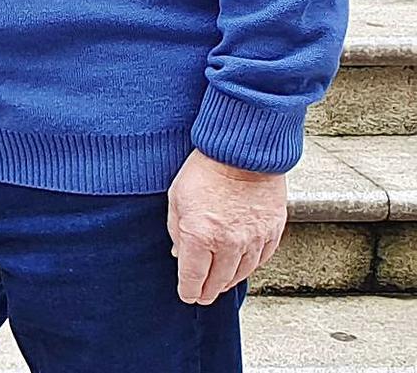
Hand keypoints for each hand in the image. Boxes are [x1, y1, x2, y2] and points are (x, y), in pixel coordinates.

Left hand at [167, 148, 287, 304]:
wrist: (242, 152)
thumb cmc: (204, 170)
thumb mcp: (176, 198)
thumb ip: (176, 230)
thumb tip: (179, 253)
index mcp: (200, 236)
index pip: (193, 278)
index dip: (189, 291)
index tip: (187, 295)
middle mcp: (229, 244)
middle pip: (218, 282)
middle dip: (207, 292)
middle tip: (202, 295)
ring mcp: (253, 240)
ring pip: (241, 274)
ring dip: (228, 282)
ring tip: (220, 284)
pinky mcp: (272, 232)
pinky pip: (261, 260)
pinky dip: (249, 267)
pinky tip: (241, 267)